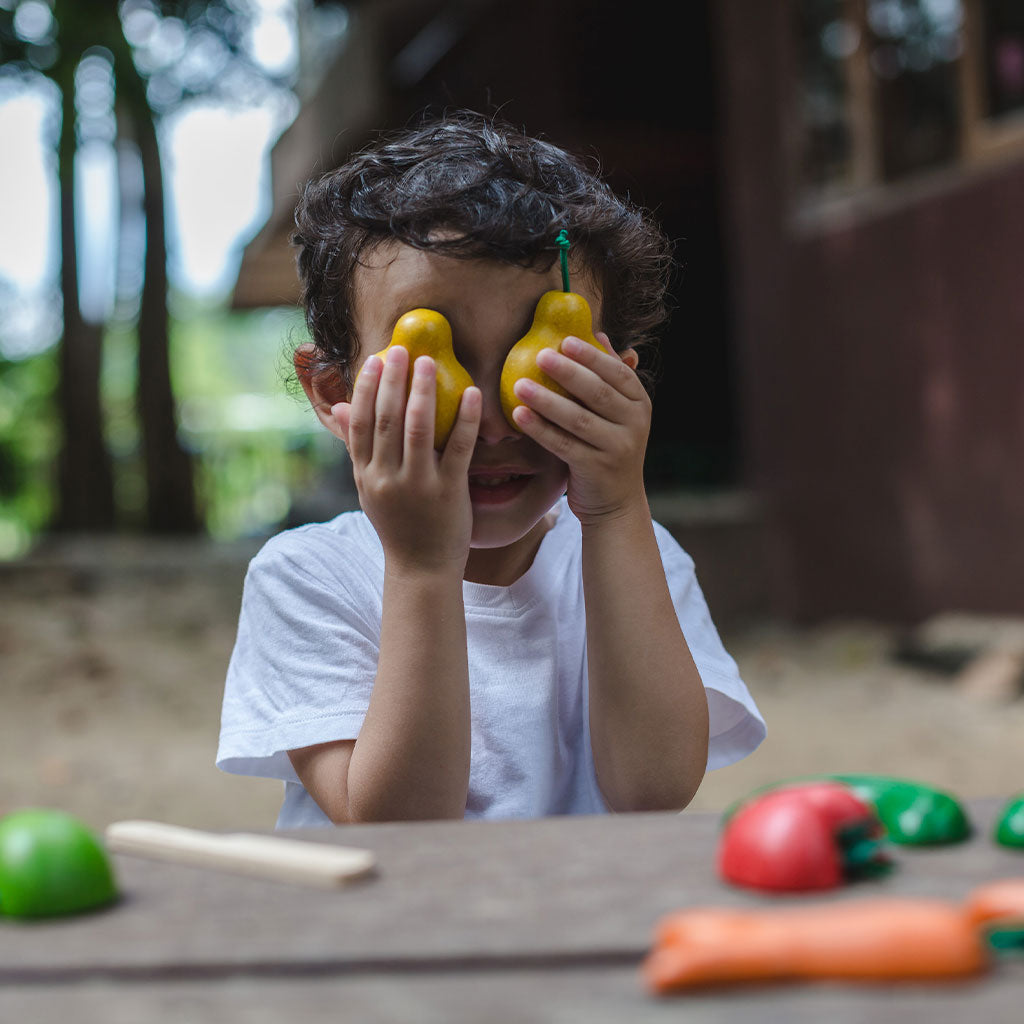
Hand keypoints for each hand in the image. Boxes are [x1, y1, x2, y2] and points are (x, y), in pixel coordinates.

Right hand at [331, 346, 481, 575]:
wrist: (421, 570)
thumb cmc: (398, 525)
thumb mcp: (369, 488)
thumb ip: (359, 449)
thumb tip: (341, 408)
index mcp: (365, 475)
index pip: (361, 424)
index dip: (368, 389)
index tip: (376, 360)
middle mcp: (386, 478)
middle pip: (387, 420)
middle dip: (394, 380)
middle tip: (402, 349)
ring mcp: (418, 486)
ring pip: (418, 429)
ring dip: (423, 391)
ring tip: (430, 363)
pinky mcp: (449, 492)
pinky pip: (457, 449)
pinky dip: (464, 419)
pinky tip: (472, 394)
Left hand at [510, 333, 649, 525]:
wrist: (616, 503)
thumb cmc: (608, 448)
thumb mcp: (617, 414)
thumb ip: (609, 378)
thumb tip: (597, 334)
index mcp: (639, 404)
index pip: (618, 373)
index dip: (592, 356)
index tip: (565, 340)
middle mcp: (634, 424)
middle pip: (598, 393)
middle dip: (567, 372)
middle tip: (539, 355)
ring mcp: (617, 448)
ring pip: (578, 419)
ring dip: (547, 400)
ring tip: (519, 385)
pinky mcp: (596, 469)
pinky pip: (563, 445)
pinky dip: (540, 429)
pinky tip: (519, 415)